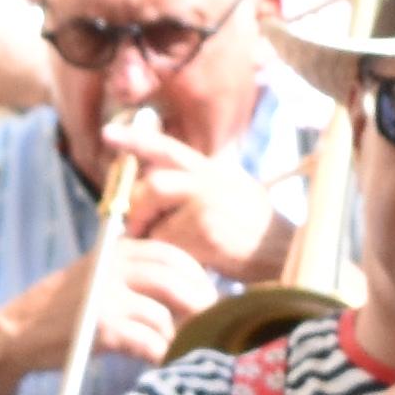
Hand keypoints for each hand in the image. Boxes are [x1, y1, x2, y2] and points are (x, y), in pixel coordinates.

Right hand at [0, 235, 225, 394]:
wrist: (19, 331)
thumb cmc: (65, 307)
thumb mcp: (100, 274)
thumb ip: (137, 273)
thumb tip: (192, 288)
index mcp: (117, 251)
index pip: (173, 255)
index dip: (198, 276)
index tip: (209, 295)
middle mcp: (113, 268)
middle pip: (176, 281)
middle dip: (199, 305)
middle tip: (208, 325)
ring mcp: (107, 298)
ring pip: (165, 317)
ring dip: (178, 337)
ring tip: (177, 347)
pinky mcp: (102, 329)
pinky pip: (149, 344)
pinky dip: (160, 355)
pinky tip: (159, 360)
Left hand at [114, 115, 298, 283]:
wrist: (286, 258)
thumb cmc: (256, 237)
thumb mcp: (235, 197)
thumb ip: (200, 188)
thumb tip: (155, 191)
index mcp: (216, 171)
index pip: (170, 148)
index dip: (137, 140)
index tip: (108, 133)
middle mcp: (213, 178)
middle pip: (154, 180)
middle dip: (136, 204)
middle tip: (133, 227)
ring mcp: (210, 201)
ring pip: (155, 201)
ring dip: (146, 225)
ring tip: (153, 243)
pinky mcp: (206, 229)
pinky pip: (165, 236)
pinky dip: (165, 250)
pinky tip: (182, 261)